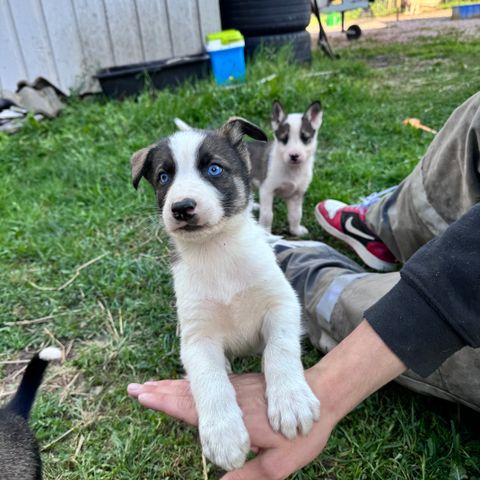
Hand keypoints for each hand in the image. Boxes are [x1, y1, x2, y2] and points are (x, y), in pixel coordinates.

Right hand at [128, 321, 405, 477]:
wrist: (324, 396)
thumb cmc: (303, 431)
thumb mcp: (282, 460)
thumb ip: (253, 476)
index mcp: (235, 415)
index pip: (194, 408)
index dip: (167, 403)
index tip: (144, 395)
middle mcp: (232, 398)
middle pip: (190, 392)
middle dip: (162, 391)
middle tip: (136, 388)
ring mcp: (237, 390)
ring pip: (200, 384)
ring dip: (173, 385)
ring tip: (152, 385)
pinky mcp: (244, 386)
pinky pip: (214, 382)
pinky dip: (194, 383)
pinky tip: (186, 383)